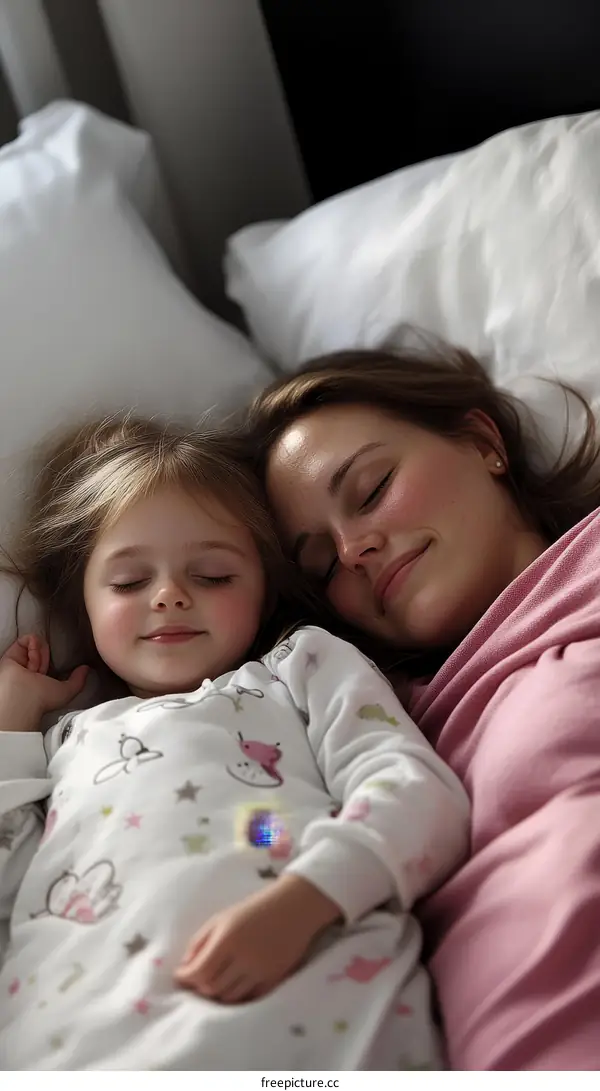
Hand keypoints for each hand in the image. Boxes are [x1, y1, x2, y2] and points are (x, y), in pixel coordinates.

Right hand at [0, 635, 88, 730]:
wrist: (21, 697)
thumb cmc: (41, 700)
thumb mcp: (67, 691)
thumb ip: (78, 681)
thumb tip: (86, 669)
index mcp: (40, 679)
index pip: (51, 662)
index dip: (55, 660)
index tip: (60, 663)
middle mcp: (28, 670)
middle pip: (45, 651)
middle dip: (47, 658)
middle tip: (42, 671)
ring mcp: (20, 661)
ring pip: (37, 644)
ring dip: (40, 654)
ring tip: (35, 667)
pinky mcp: (11, 654)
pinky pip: (27, 639)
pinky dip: (32, 646)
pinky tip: (31, 658)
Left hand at [175, 874, 340, 1003]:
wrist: (293, 908)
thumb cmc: (254, 909)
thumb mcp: (221, 918)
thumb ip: (200, 941)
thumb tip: (185, 966)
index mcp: (228, 939)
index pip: (199, 971)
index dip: (185, 977)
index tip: (180, 975)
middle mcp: (244, 958)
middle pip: (212, 988)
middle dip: (199, 985)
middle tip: (196, 978)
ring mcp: (260, 971)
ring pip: (229, 997)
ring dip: (216, 992)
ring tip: (213, 981)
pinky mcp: (274, 979)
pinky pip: (249, 997)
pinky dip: (236, 995)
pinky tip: (232, 984)